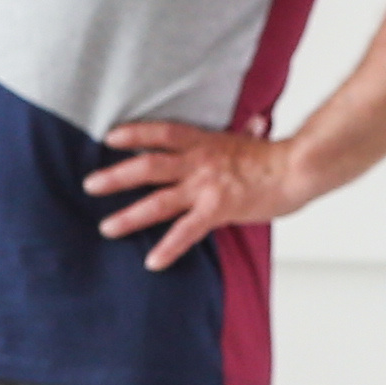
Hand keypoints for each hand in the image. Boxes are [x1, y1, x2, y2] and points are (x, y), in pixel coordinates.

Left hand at [87, 119, 301, 270]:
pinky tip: (153, 262)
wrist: (296, 169)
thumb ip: (248, 133)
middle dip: (115, 176)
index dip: (134, 134)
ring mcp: (205, 187)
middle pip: (147, 167)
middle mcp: (198, 162)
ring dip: (129, 215)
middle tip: (89, 185)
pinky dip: (168, 248)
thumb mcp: (256, 139)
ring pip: (157, 201)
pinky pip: (185, 232)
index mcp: (204, 141)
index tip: (110, 138)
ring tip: (106, 227)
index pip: (161, 133)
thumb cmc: (279, 157)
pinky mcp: (217, 210)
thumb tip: (256, 122)